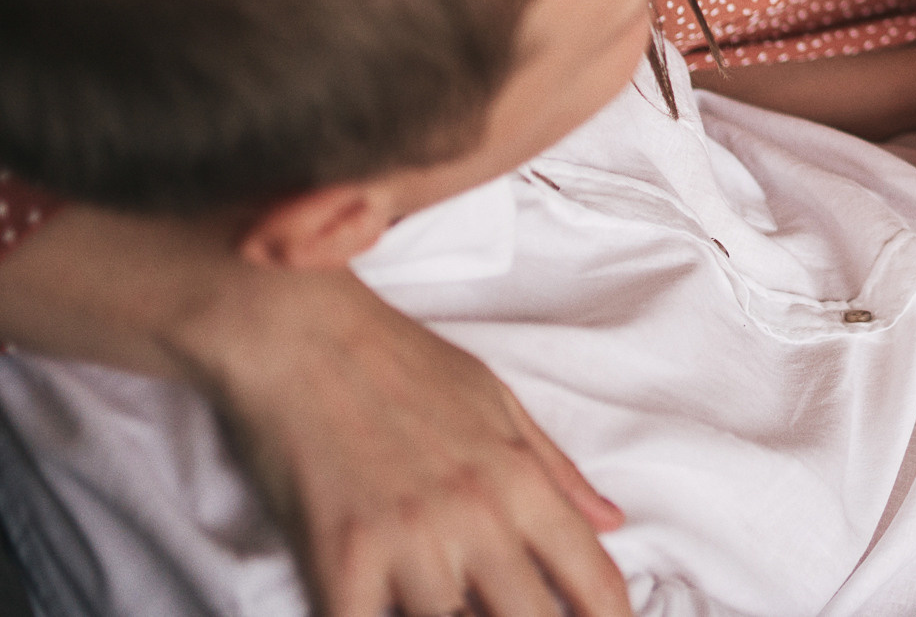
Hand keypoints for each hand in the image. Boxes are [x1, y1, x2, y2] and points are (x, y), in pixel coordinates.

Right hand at [0, 207, 632, 616]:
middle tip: (511, 609)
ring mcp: (406, 541)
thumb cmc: (399, 361)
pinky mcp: (337, 558)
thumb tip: (613, 519)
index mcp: (519, 478)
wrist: (297, 332)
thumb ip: (556, 471)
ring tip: (452, 597)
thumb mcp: (496, 400)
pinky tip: (388, 610)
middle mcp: (474, 516)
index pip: (592, 578)